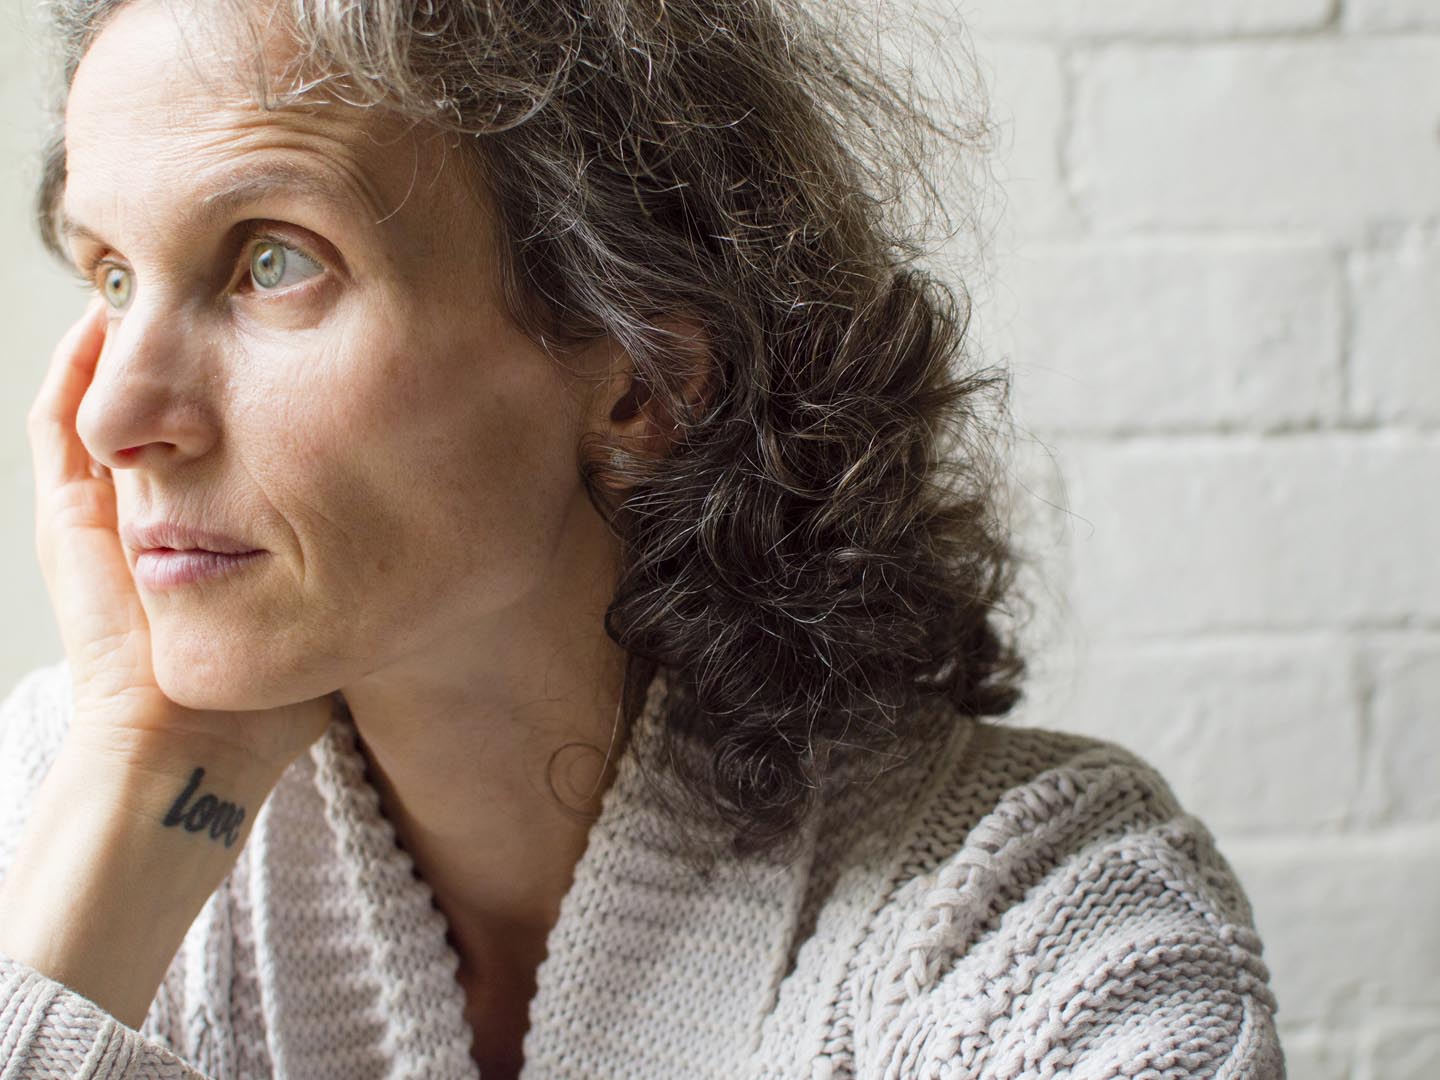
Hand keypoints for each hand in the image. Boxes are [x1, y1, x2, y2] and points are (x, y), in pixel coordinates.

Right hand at [27, 299, 333, 780]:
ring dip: (120, 340)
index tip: (287, 334)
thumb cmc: (271, 691)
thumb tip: (441, 514)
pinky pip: (57, 423)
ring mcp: (101, 511)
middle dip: (181, 347)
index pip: (216, 440)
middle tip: (213, 282)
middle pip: (159, 408)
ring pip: (99, 401)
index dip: (244, 383)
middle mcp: (150, 514)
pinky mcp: (68, 517)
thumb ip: (361, 558)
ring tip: (153, 279)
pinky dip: (73, 367)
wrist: (192, 743)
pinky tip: (104, 316)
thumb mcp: (330, 601)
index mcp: (209, 533)